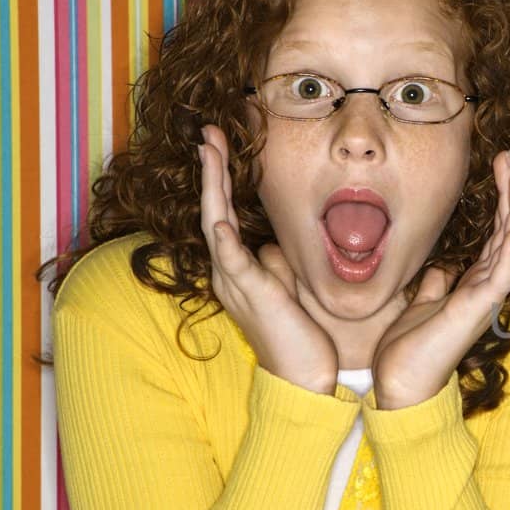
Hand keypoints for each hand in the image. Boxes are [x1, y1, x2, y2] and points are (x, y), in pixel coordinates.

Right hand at [198, 124, 338, 394]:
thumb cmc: (299, 334)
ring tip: (209, 152)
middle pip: (211, 208)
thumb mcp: (286, 286)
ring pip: (215, 224)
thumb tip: (271, 245)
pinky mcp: (252, 295)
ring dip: (212, 187)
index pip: (222, 212)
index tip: (221, 143)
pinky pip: (232, 261)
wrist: (302, 377)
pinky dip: (223, 237)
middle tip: (207, 132)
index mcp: (237, 267)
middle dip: (210, 169)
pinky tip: (218, 214)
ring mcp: (236, 282)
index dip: (220, 178)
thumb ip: (275, 262)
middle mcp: (228, 271)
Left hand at [372, 149, 509, 409]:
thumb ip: (435, 283)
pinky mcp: (480, 308)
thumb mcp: (421, 303)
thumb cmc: (409, 350)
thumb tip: (441, 266)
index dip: (500, 202)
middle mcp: (486, 287)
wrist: (402, 383)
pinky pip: (503, 273)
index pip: (496, 235)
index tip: (497, 169)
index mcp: (473, 284)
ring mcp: (486, 297)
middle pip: (508, 231)